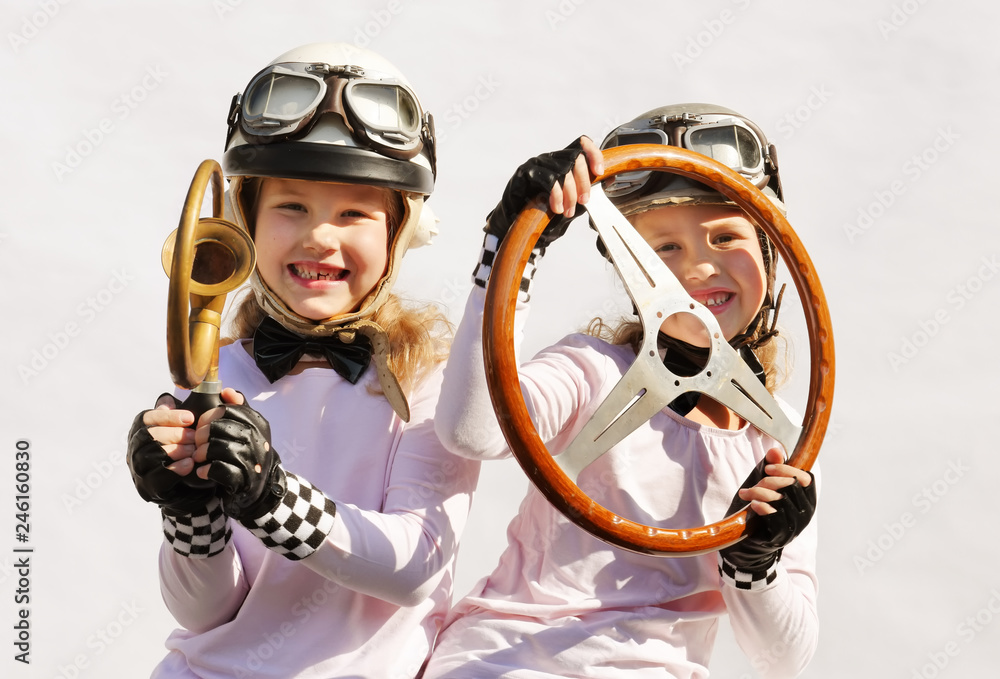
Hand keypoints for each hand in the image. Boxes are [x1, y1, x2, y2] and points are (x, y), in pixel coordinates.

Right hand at [126, 394, 216, 515]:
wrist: (185, 486)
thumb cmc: (180, 451)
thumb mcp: (178, 431)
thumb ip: (173, 415)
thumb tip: (167, 399)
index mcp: (139, 431)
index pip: (147, 419)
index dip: (169, 417)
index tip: (190, 418)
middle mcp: (134, 449)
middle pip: (148, 436)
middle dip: (174, 434)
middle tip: (194, 437)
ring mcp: (138, 469)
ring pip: (149, 455)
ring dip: (174, 450)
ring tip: (193, 450)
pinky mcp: (147, 487)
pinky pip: (157, 477)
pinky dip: (174, 469)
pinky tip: (189, 464)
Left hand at [192, 388, 285, 521]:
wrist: (262, 485)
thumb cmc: (251, 452)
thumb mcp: (251, 427)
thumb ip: (240, 408)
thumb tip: (226, 391)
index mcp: (258, 423)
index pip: (227, 410)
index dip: (208, 416)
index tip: (202, 424)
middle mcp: (257, 439)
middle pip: (218, 428)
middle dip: (201, 435)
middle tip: (197, 443)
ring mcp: (251, 459)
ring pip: (217, 447)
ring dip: (202, 453)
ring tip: (199, 456)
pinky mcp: (243, 478)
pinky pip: (218, 469)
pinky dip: (206, 470)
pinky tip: (203, 471)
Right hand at [486, 136, 604, 249]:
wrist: (513, 222)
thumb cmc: (541, 211)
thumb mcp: (569, 201)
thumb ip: (586, 191)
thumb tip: (610, 179)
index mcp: (561, 160)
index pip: (581, 144)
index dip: (594, 153)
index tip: (599, 172)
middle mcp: (550, 158)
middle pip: (575, 157)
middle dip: (584, 182)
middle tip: (584, 202)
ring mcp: (537, 163)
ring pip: (563, 170)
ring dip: (570, 193)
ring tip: (568, 211)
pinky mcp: (525, 172)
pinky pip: (548, 180)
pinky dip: (556, 195)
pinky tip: (556, 208)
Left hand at [720, 448, 816, 571]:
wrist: (748, 541)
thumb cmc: (759, 508)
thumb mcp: (763, 485)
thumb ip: (770, 468)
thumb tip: (775, 450)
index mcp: (806, 497)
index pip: (806, 478)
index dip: (788, 469)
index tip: (768, 467)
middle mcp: (805, 511)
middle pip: (792, 487)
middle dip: (770, 481)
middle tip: (754, 484)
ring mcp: (796, 525)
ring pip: (782, 501)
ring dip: (760, 493)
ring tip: (746, 493)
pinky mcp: (783, 536)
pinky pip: (776, 518)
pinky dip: (763, 507)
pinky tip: (753, 504)